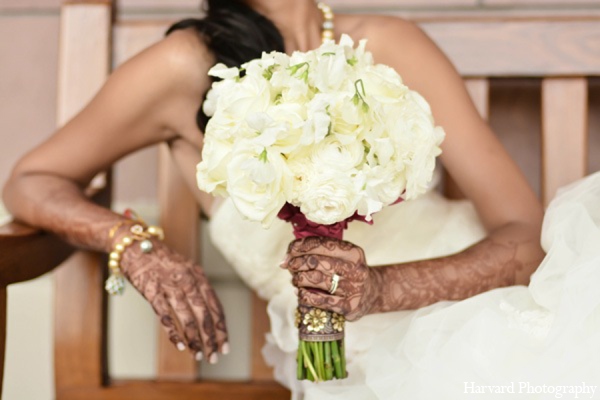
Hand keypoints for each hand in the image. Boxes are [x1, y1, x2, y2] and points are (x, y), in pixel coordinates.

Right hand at [119, 238, 227, 362]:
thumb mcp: (186, 269)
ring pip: (188, 318)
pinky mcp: (152, 291)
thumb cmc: (162, 260)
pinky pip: (165, 316)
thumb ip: (197, 288)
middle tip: (214, 356)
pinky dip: (174, 333)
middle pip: (205, 315)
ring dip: (195, 340)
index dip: (222, 328)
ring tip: (199, 355)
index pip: (216, 307)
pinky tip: (181, 346)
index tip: (225, 346)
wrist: (134, 244)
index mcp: (199, 276)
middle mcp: (188, 281)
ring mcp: (170, 286)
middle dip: (212, 339)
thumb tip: (209, 315)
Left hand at [283, 236, 377, 320]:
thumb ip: (317, 253)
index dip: (301, 246)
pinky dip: (305, 296)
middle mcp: (355, 269)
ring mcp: (353, 289)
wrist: (373, 294)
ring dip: (299, 279)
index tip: (290, 251)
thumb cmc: (348, 272)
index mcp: (353, 252)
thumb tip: (285, 260)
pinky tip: (301, 293)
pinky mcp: (349, 306)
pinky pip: (320, 301)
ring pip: (316, 280)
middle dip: (297, 263)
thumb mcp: (342, 256)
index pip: (322, 244)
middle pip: (316, 262)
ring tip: (296, 280)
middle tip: (290, 266)